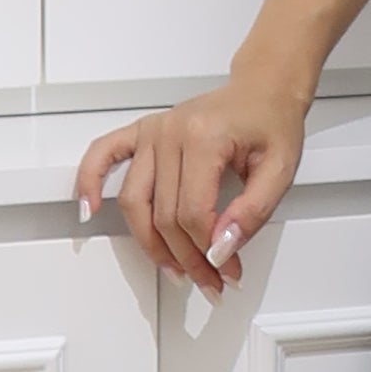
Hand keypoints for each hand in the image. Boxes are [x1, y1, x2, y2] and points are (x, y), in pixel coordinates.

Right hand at [75, 73, 306, 291]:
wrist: (264, 90)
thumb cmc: (271, 122)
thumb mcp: (280, 170)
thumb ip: (253, 212)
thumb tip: (222, 248)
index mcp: (205, 137)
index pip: (193, 212)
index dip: (208, 250)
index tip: (226, 269)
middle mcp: (172, 132)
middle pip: (165, 215)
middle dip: (187, 258)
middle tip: (209, 281)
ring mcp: (153, 131)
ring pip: (135, 201)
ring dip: (149, 244)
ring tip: (172, 268)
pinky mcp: (142, 131)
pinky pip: (104, 155)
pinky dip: (90, 181)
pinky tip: (90, 209)